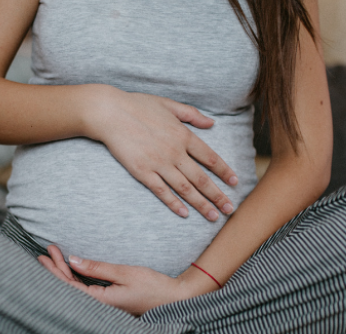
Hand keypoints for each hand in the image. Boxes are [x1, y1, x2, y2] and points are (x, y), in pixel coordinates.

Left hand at [37, 245, 204, 315]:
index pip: (69, 286)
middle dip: (56, 270)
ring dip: (65, 273)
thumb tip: (73, 260)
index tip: (47, 253)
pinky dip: (76, 278)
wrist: (174, 300)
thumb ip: (97, 268)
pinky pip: (86, 291)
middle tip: (45, 252)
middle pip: (69, 289)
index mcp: (100, 302)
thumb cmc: (153, 287)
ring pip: (76, 290)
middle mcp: (99, 307)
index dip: (55, 269)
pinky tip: (71, 269)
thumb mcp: (125, 273)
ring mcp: (104, 306)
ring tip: (54, 257)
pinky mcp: (109, 303)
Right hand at [84, 85, 237, 220]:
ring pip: (185, 189)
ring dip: (201, 204)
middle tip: (230, 208)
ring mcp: (159, 164)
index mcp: (183, 135)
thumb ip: (192, 115)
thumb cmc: (138, 105)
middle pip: (201, 178)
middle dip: (218, 195)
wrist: (110, 113)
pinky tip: (184, 214)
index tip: (235, 182)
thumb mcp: (169, 104)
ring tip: (214, 217)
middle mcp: (175, 152)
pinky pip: (162, 191)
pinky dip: (174, 203)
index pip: (210, 158)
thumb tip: (212, 123)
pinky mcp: (142, 172)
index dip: (224, 171)